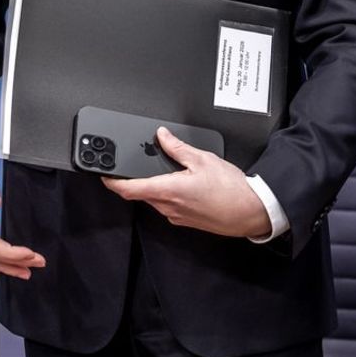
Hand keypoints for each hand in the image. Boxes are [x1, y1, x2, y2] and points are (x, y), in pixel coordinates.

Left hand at [103, 128, 270, 238]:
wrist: (250, 212)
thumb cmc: (231, 190)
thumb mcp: (204, 159)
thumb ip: (178, 147)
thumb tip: (162, 136)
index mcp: (169, 190)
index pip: (130, 189)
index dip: (113, 182)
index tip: (105, 175)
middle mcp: (169, 207)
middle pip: (141, 194)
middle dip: (138, 180)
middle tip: (139, 165)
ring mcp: (177, 216)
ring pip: (155, 200)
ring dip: (155, 187)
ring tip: (170, 172)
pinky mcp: (185, 221)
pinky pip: (168, 207)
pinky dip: (168, 195)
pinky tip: (184, 185)